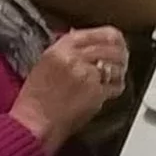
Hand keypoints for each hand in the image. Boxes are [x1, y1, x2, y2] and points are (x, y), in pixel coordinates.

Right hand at [9, 27, 127, 154]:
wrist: (33, 122)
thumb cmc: (36, 97)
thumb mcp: (46, 62)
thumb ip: (68, 48)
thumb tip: (88, 39)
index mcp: (62, 48)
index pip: (99, 33)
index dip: (113, 37)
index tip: (118, 41)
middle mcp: (76, 58)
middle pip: (112, 47)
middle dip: (121, 53)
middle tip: (122, 59)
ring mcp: (87, 75)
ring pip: (117, 66)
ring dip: (119, 71)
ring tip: (116, 75)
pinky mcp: (96, 93)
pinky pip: (116, 86)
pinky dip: (116, 87)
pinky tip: (111, 89)